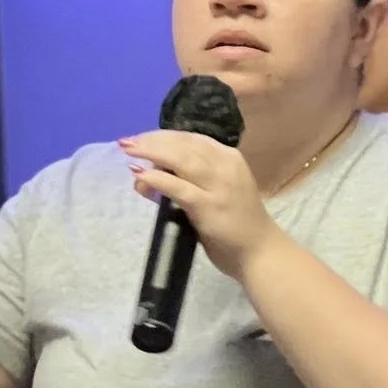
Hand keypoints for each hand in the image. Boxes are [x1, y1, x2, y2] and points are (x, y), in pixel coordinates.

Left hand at [120, 128, 276, 281]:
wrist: (260, 252)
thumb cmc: (237, 224)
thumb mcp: (215, 193)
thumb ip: (186, 182)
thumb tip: (144, 175)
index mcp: (229, 158)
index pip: (192, 139)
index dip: (163, 135)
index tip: (141, 137)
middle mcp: (225, 166)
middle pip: (183, 144)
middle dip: (152, 140)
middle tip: (127, 142)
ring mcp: (218, 186)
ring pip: (180, 160)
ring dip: (151, 153)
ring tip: (129, 151)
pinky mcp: (209, 206)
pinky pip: (178, 188)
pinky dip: (157, 179)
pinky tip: (140, 175)